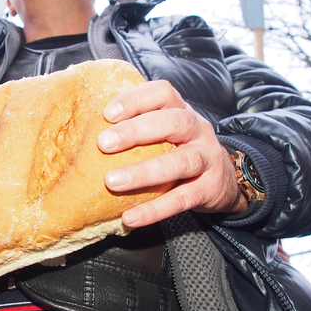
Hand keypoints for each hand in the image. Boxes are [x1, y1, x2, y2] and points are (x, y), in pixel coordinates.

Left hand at [97, 80, 247, 227]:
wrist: (225, 179)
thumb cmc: (179, 148)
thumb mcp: (165, 130)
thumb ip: (137, 125)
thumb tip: (84, 129)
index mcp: (181, 109)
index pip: (162, 93)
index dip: (135, 100)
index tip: (107, 113)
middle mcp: (197, 129)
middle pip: (172, 122)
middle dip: (136, 131)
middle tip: (104, 143)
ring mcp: (207, 158)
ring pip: (180, 162)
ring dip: (144, 172)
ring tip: (112, 181)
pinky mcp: (210, 189)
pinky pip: (182, 199)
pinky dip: (155, 209)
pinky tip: (130, 217)